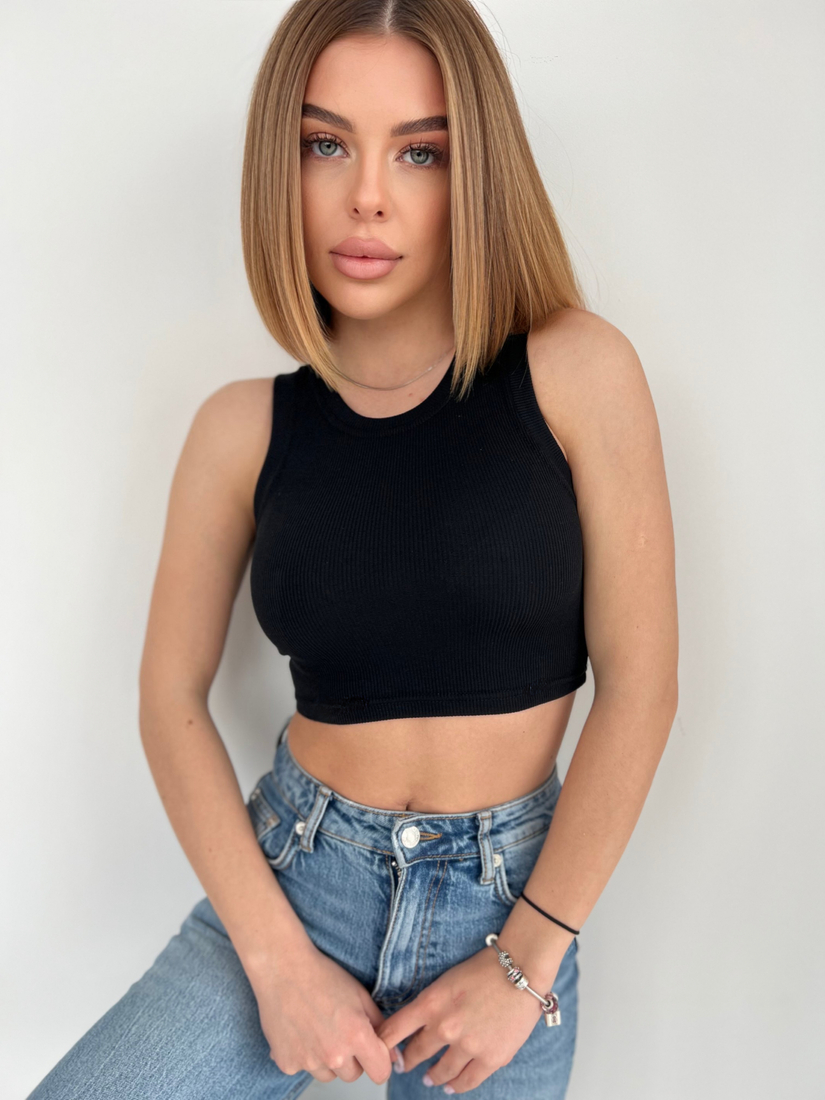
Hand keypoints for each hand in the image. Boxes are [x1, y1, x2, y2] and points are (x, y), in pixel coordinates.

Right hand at [247, 939, 393, 1085]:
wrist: (282, 968)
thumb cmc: (322, 976)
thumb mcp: (360, 994)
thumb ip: (380, 1026)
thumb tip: (392, 1054)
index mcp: (356, 1036)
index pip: (380, 1073)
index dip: (379, 1062)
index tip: (373, 1053)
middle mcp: (333, 1055)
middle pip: (353, 1075)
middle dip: (352, 1059)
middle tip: (339, 1031)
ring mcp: (308, 1061)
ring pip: (328, 1074)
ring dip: (327, 1060)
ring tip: (317, 1028)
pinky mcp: (287, 1063)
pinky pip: (303, 1068)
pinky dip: (303, 1055)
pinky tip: (300, 1030)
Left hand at [375, 944, 557, 1093]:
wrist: (521, 970)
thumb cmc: (484, 969)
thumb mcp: (446, 981)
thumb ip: (429, 1005)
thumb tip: (415, 1026)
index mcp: (430, 1003)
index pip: (394, 1031)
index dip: (383, 1045)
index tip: (381, 1051)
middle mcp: (445, 1027)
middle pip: (416, 1054)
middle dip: (408, 1061)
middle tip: (405, 1065)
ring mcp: (468, 1046)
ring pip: (441, 1072)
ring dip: (432, 1077)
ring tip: (429, 1079)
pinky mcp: (491, 1058)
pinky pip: (467, 1081)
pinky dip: (456, 1086)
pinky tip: (451, 1086)